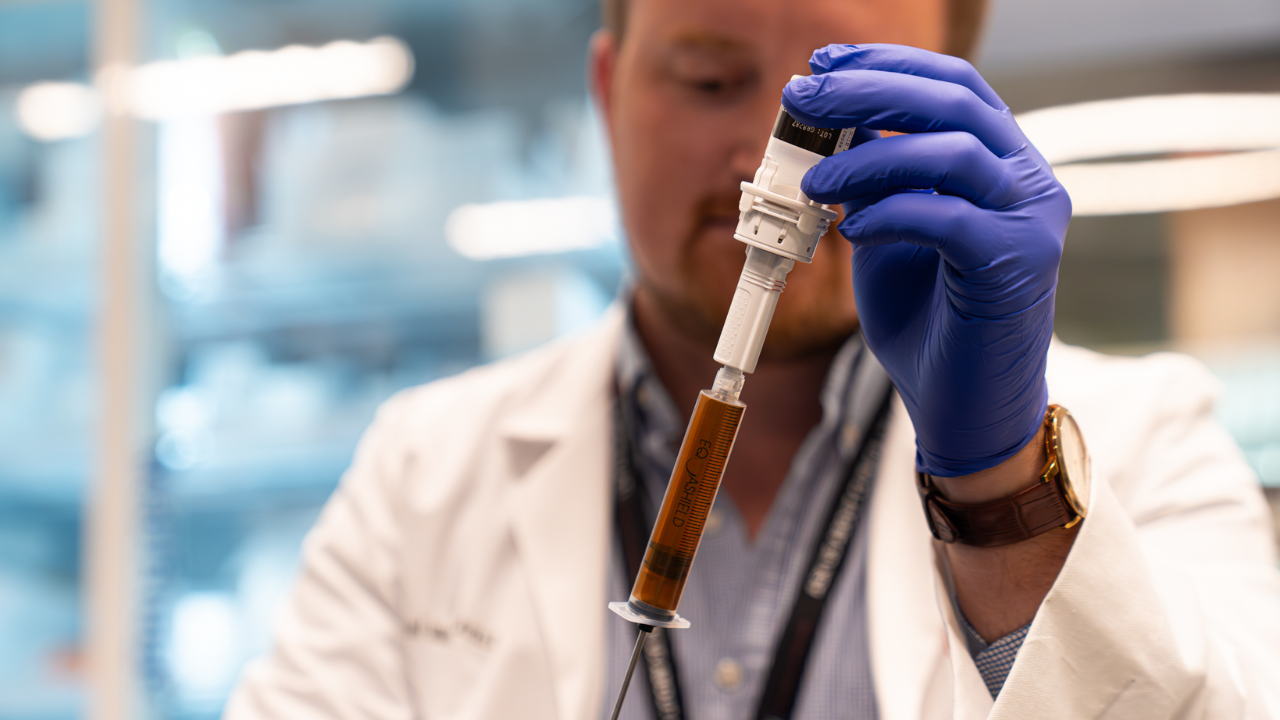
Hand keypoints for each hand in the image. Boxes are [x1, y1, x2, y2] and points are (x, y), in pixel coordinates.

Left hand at [782, 44, 1070, 476]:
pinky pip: (947, 217)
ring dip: (867, 160)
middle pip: (951, 102)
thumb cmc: (927, 318)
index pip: (952, 83)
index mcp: (1000, 160)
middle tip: (803, 98)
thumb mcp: (887, 230)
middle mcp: (1027, 179)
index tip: (822, 64)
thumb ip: (873, 178)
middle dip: (867, 92)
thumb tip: (829, 121)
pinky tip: (852, 229)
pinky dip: (890, 213)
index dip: (887, 64)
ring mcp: (1031, 220)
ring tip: (813, 182)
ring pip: (950, 152)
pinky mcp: (1017, 265)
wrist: (964, 404)